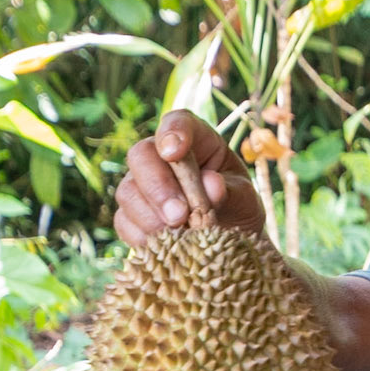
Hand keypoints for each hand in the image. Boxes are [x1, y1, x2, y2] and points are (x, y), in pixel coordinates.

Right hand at [114, 108, 264, 247]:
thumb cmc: (239, 209)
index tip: (174, 152)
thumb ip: (231, 190)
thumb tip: (211, 184)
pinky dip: (143, 236)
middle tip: (179, 216)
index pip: (178, 122)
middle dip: (158, 187)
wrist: (230, 243)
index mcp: (195, 141)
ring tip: (179, 236)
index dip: (172, 133)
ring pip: (128, 192)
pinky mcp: (132, 215)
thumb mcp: (245, 199)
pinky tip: (165, 248)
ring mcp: (141, 185)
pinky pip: (124, 222)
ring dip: (151, 216)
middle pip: (141, 156)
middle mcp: (161, 157)